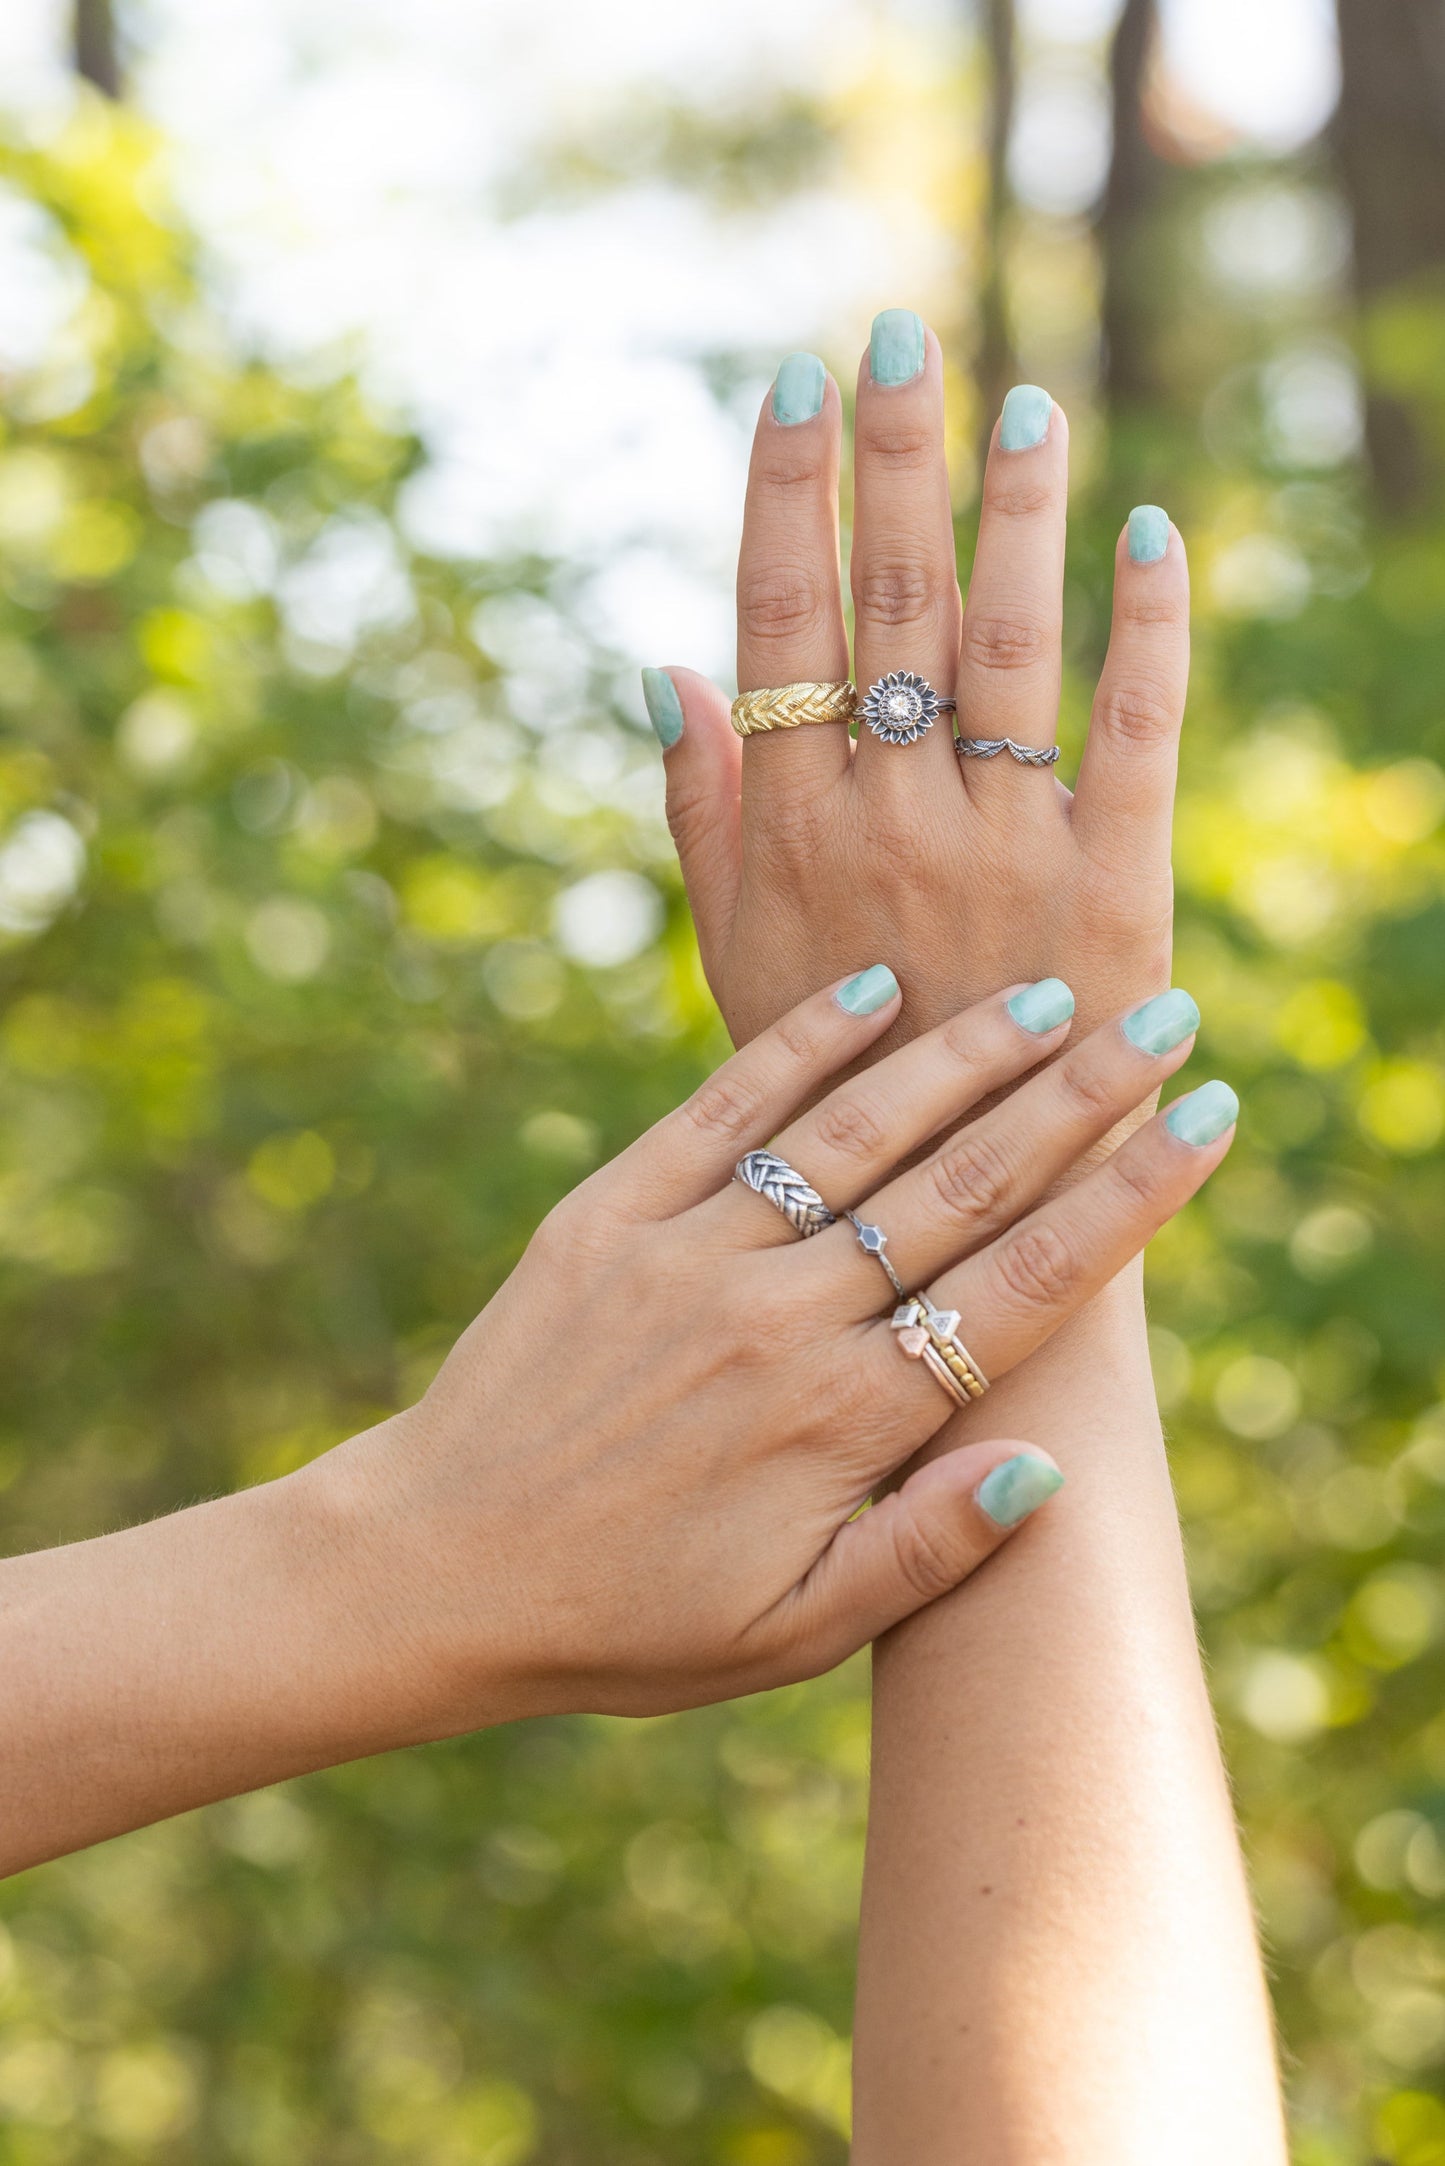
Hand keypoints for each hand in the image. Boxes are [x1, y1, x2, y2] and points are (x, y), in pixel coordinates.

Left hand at [331, 970, 1232, 1730]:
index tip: (1202, 1126)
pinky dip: (798, 1044)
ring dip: (961, 1054)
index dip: (1124, 1201)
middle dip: (1076, 1098)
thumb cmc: (627, 1618)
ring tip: (1047, 992)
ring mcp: (688, 1251)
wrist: (433, 1566)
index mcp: (840, 1420)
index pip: (1018, 1287)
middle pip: (958, 1185)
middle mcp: (777, 1317)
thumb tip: (1050, 1464)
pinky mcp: (608, 1211)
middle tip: (1161, 1019)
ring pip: (853, 1130)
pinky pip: (723, 1111)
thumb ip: (926, 1553)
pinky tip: (872, 988)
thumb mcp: (791, 1631)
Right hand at [645, 317, 1184, 1053]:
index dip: (788, 496)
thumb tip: (665, 672)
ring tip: (1027, 400)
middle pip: (893, 604)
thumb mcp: (730, 962)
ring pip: (1011, 643)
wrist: (947, 1221)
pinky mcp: (1113, 885)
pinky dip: (1151, 629)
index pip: (782, 625)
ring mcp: (1006, 849)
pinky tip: (1155, 533)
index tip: (794, 386)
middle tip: (900, 331)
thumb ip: (700, 818)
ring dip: (1019, 512)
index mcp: (790, 833)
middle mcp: (891, 822)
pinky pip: (1134, 734)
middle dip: (895, 458)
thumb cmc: (832, 1084)